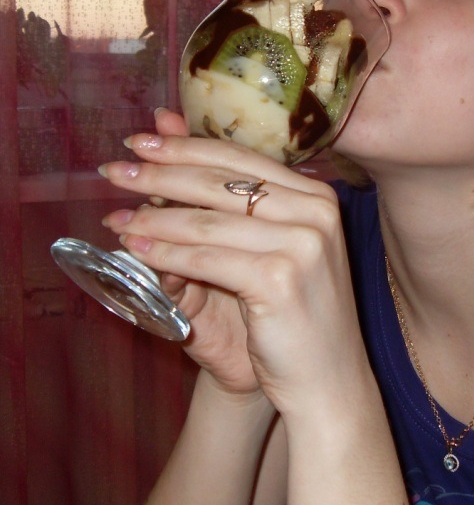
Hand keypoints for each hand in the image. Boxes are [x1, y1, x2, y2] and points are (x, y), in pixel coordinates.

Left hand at [99, 111, 367, 417]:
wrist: (329, 377)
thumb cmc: (295, 312)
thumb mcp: (267, 247)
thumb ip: (224, 198)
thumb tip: (165, 126)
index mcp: (318, 196)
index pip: (241, 157)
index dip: (185, 147)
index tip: (140, 140)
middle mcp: (317, 210)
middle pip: (222, 181)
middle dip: (160, 173)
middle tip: (113, 171)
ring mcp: (304, 242)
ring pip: (208, 220)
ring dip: (153, 219)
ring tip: (116, 220)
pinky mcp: (281, 277)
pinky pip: (206, 257)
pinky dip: (165, 253)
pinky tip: (136, 251)